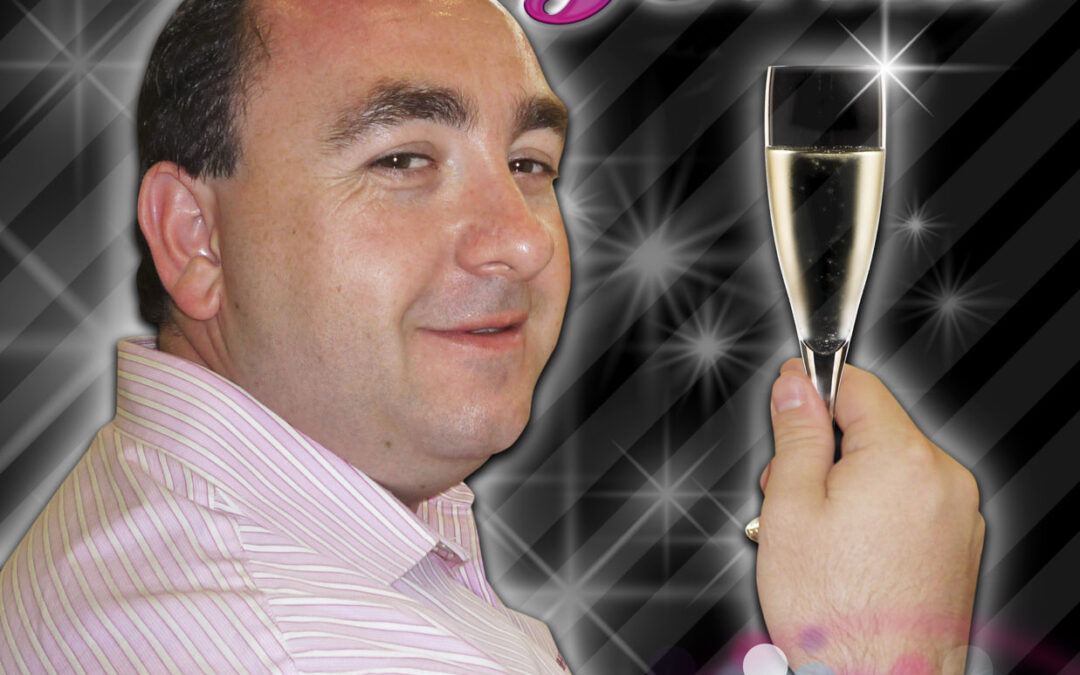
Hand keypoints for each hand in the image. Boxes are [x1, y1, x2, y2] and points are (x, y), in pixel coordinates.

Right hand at [755, 360, 983, 672]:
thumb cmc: (834, 613)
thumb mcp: (791, 506)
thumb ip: (796, 434)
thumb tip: (795, 386)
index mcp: (903, 459)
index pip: (857, 385)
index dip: (812, 385)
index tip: (788, 393)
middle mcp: (943, 480)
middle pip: (871, 430)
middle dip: (823, 451)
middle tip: (787, 494)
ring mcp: (956, 516)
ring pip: (887, 469)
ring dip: (845, 485)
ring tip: (815, 536)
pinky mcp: (956, 545)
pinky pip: (907, 503)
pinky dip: (872, 513)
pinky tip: (843, 553)